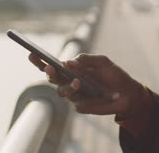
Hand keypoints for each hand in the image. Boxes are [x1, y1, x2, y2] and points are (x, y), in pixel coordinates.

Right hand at [29, 53, 145, 116]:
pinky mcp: (82, 106)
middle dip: (48, 72)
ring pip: (62, 91)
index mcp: (71, 69)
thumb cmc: (113, 75)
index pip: (51, 64)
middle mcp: (69, 81)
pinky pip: (77, 102)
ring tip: (78, 82)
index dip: (39, 60)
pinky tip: (91, 92)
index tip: (31, 53)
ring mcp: (75, 95)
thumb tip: (69, 62)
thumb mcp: (103, 62)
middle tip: (50, 67)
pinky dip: (83, 96)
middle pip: (52, 78)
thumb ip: (86, 60)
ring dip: (68, 86)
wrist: (127, 92)